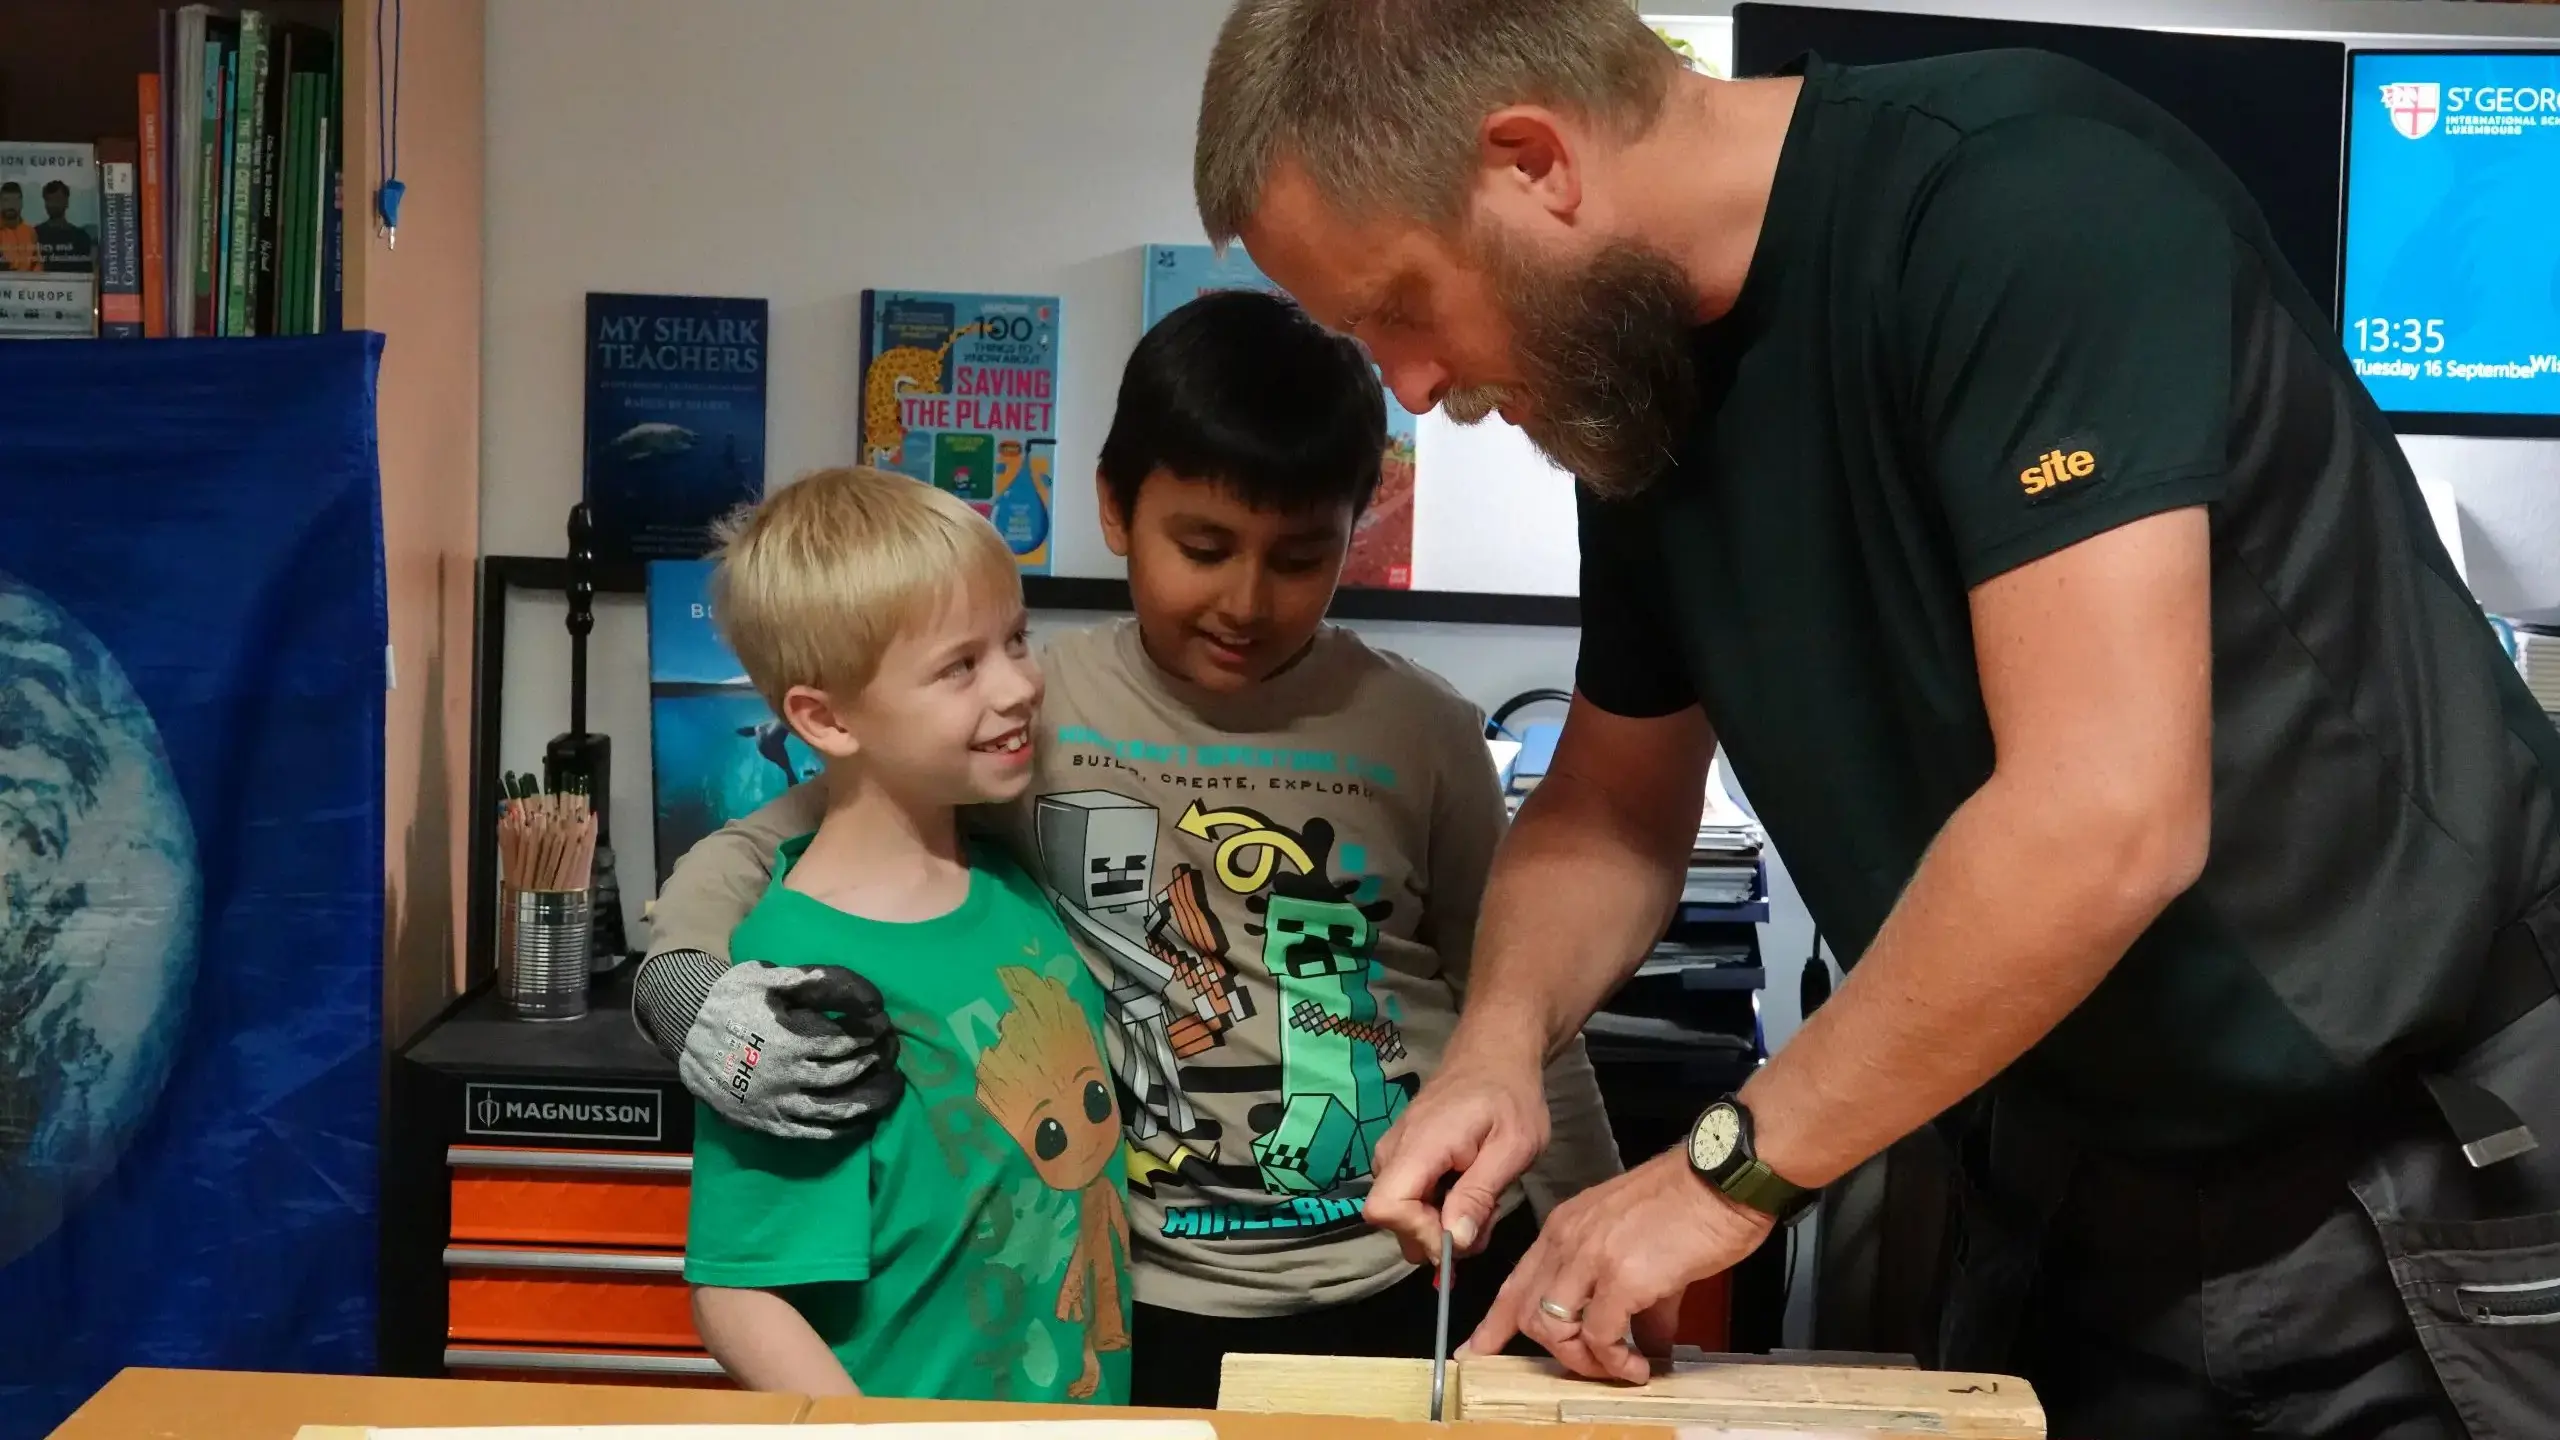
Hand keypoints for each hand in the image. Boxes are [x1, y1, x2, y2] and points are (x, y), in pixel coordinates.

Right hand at [676, 962, 903, 1140]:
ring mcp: (776, 1102)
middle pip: (845, 1074)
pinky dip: (839, 1131)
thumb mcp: (769, 977)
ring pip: (834, 1110)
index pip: (845, 1041)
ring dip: (868, 1102)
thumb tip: (864, 995)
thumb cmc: (733, 999)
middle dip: (874, 1063)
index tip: (884, 1027)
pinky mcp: (766, 1121)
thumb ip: (814, 980)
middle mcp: (786, 1075)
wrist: (686, 1030)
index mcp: (790, 1038)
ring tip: (891, 1091)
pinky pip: (809, 1133)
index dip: (870, 1034)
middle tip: (892, 1055)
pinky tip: (859, 1123)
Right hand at [1366, 1042, 1548, 1263]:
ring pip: (1404, 1216)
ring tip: (1483, 1196)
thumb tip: (1455, 1242)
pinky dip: (1440, 1208)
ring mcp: (1392, 1155)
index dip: (1420, 1233)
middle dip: (1440, 1235)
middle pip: (1394, 1221)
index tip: (1464, 1232)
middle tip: (1486, 1214)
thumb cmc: (1510, 1097)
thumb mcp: (1514, 1147)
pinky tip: (1469, 1188)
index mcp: (1418, 1146)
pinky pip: (1410, 1200)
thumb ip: (1479, 1194)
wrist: (1494, 1057)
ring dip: (1444, 1223)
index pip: (1385, 1208)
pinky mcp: (1400, 1159)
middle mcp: (1392, 1152)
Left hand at [1465, 1148, 1773, 1382]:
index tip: (1478, 1349)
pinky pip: (1600, 1336)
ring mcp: (1591, 1256)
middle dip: (1555, 1352)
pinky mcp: (1623, 1276)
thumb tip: (1645, 1341)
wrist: (1725, 1176)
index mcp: (1567, 1226)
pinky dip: (1617, 1361)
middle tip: (1590, 1368)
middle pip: (1526, 1312)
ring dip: (1585, 1361)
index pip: (1516, 1282)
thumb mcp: (1642, 1244)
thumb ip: (1635, 1297)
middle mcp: (1568, 1239)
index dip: (1495, 1323)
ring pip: (1553, 1328)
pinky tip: (1640, 1365)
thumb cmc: (1693, 1202)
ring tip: (1621, 1368)